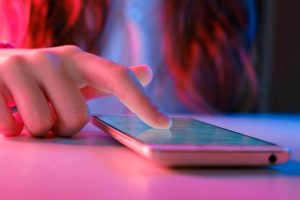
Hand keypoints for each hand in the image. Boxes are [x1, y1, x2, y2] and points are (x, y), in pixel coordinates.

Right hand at [0, 45, 170, 136]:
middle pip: (77, 118)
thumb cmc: (44, 79)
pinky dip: (11, 129)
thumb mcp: (78, 75)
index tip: (164, 124)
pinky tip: (8, 113)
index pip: (119, 78)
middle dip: (63, 127)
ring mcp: (23, 65)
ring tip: (30, 112)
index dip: (143, 102)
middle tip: (50, 113)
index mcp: (81, 60)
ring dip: (38, 129)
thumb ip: (110, 78)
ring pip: (43, 125)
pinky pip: (10, 126)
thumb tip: (148, 72)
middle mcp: (56, 58)